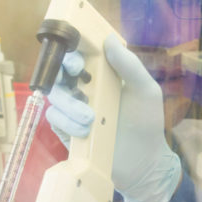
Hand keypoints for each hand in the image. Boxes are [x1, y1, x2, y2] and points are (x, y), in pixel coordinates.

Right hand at [45, 34, 180, 201]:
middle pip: (59, 74)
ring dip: (70, 106)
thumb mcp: (145, 90)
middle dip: (62, 76)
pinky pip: (55, 119)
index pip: (78, 56)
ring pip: (55, 97)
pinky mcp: (67, 130)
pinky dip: (67, 123)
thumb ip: (129, 65)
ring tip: (90, 119)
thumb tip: (108, 39)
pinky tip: (85, 131)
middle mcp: (84, 89)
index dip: (72, 53)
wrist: (143, 162)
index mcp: (102, 75)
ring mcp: (74, 110)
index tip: (77, 60)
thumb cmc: (146, 122)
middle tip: (77, 82)